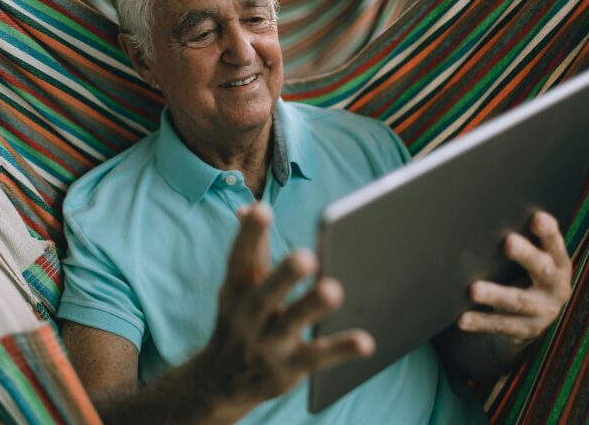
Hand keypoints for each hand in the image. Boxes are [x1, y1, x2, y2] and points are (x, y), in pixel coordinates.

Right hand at [196, 203, 373, 416]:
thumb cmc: (241, 319)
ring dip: (312, 307)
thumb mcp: (238, 287)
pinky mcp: (289, 368)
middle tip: (306, 257)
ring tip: (333, 290)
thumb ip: (252, 248)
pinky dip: (341, 349)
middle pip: (265, 294)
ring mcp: (268, 344)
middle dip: (284, 276)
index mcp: (236, 290)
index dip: (249, 235)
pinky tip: (366, 342)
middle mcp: (248, 317)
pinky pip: (318, 357)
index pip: (239, 260)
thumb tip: (251, 207)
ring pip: (291, 324)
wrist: (222, 381)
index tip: (262, 210)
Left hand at [457, 211, 571, 344]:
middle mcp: (555, 287)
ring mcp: (542, 311)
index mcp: (558, 263)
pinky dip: (480, 322)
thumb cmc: (528, 274)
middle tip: (508, 242)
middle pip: (541, 269)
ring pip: (517, 301)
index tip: (537, 218)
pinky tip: (462, 318)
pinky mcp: (525, 330)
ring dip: (495, 294)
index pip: (555, 245)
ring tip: (474, 290)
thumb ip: (524, 243)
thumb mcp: (534, 260)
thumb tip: (489, 215)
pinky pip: (501, 325)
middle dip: (526, 255)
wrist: (533, 319)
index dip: (548, 233)